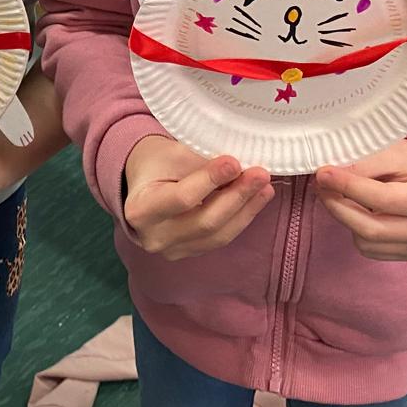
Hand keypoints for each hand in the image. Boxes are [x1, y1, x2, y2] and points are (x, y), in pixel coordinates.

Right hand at [122, 136, 273, 260]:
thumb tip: (239, 167)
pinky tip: (256, 200)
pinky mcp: (190, 252)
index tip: (234, 162)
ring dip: (246, 210)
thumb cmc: (155, 163)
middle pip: (205, 222)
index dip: (211, 180)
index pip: (183, 198)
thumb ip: (202, 162)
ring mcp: (172, 250)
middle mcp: (154, 237)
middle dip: (237, 197)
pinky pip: (220, 239)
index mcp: (141, 210)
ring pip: (218, 236)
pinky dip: (240, 219)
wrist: (143, 184)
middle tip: (260, 175)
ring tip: (265, 188)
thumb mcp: (171, 153)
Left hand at [315, 139, 406, 261]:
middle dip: (337, 206)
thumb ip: (365, 162)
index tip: (323, 173)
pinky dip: (356, 230)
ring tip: (338, 194)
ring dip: (344, 217)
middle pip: (370, 229)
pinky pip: (370, 250)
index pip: (381, 198)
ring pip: (365, 242)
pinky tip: (356, 209)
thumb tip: (330, 174)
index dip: (347, 186)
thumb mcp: (395, 152)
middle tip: (321, 185)